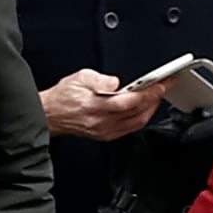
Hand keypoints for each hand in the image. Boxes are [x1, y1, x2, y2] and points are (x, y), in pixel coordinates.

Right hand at [42, 67, 163, 142]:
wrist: (49, 115)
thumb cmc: (62, 97)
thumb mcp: (79, 77)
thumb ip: (99, 78)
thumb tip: (115, 82)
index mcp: (95, 105)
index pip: (130, 101)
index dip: (149, 93)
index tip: (162, 84)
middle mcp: (102, 121)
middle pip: (137, 112)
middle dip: (155, 99)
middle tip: (164, 87)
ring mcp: (105, 131)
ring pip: (137, 122)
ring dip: (150, 109)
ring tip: (156, 97)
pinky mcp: (106, 135)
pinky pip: (130, 129)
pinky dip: (141, 118)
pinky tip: (143, 109)